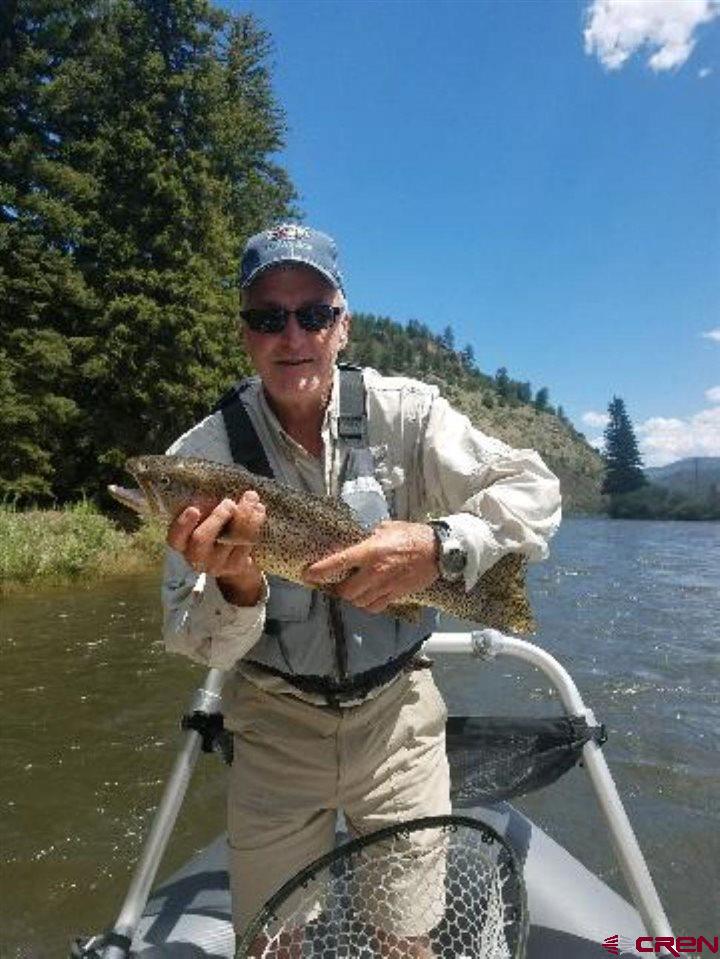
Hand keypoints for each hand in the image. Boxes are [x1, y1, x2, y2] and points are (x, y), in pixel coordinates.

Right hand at [166, 491, 265, 605]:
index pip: (175, 537)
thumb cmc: (216, 527)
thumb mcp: (206, 516)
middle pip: (202, 539)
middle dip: (217, 517)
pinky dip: (255, 523)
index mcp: (182, 543)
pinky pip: (246, 542)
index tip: (194, 509)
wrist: (235, 554)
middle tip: (229, 502)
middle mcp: (195, 557)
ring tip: (250, 498)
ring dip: (243, 516)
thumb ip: (206, 505)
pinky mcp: (236, 566)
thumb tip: (216, 484)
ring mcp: (216, 564)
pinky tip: (259, 510)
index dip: (183, 524)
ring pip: (229, 540)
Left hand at [303, 520, 438, 613]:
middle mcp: (375, 571)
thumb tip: (358, 542)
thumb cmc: (412, 535)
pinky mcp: (396, 595)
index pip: (339, 562)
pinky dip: (368, 604)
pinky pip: (374, 607)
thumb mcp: (387, 528)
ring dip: (353, 598)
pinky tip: (369, 596)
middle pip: (346, 591)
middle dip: (340, 589)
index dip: (320, 570)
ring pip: (359, 602)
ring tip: (355, 590)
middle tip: (339, 583)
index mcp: (371, 551)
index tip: (308, 575)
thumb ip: (370, 537)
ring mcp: (385, 586)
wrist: (438, 551)